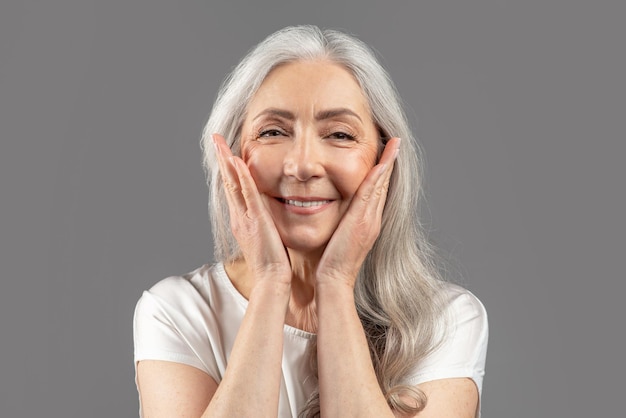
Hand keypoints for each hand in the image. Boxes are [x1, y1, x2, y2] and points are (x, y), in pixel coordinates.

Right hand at [212, 133, 290, 281]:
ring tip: (219, 142)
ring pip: (232, 184)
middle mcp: (239, 217)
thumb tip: (271, 215)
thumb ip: (266, 224)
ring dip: (226, 161)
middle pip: (227, 182)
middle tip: (215, 139)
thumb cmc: (274, 263)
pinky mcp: (256, 220)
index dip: (228, 170)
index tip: (225, 152)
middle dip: (221, 159)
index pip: (234, 189)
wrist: (272, 281)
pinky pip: (247, 194)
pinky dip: (241, 177)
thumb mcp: (267, 238)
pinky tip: (237, 161)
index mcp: (242, 220)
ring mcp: (245, 218)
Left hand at [316, 137, 400, 286]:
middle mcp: (373, 219)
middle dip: (390, 162)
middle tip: (395, 142)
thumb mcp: (339, 236)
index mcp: (367, 221)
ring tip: (394, 144)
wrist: (334, 279)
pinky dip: (378, 178)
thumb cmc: (331, 261)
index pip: (377, 191)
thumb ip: (341, 221)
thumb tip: (334, 208)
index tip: (386, 154)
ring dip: (388, 164)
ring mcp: (370, 220)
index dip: (383, 172)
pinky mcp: (362, 222)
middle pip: (384, 185)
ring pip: (381, 186)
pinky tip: (382, 163)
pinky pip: (371, 195)